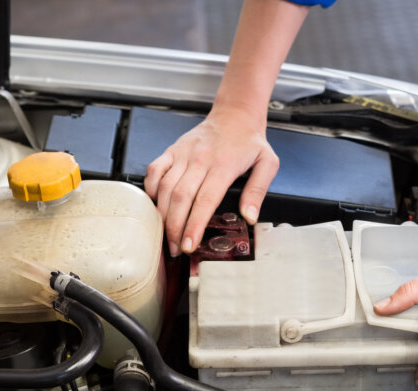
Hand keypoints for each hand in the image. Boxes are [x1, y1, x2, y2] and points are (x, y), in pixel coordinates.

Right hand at [144, 107, 279, 256]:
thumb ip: (258, 190)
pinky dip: (150, 190)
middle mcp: (200, 159)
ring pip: (164, 187)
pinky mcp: (172, 150)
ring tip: (166, 236)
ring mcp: (183, 154)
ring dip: (162, 215)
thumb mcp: (267, 163)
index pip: (205, 201)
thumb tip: (249, 217)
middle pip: (180, 198)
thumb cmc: (250, 141)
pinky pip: (154, 170)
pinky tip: (155, 207)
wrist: (234, 114)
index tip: (189, 245)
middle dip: (175, 227)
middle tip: (176, 249)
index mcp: (223, 165)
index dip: (194, 225)